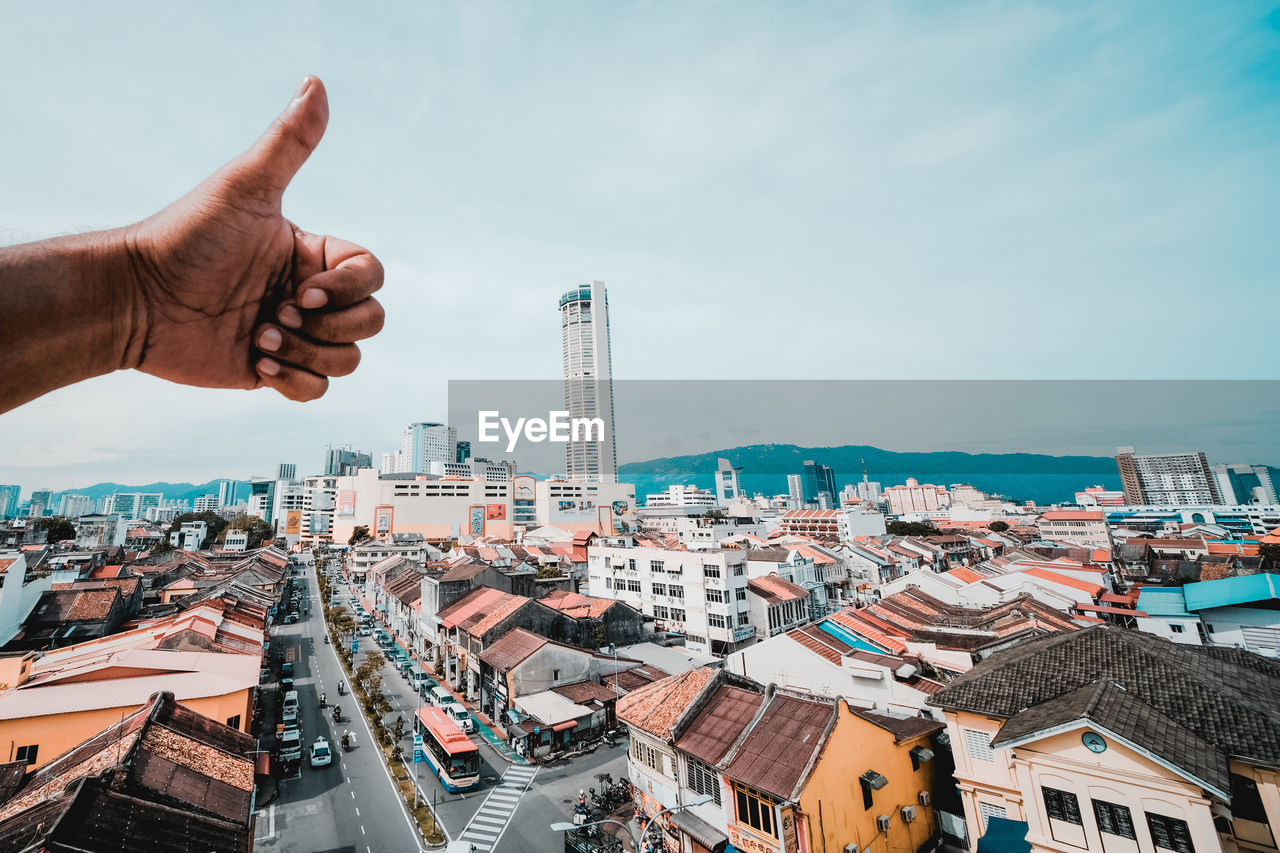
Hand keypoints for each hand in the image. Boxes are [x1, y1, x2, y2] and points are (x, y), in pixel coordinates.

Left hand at [118, 76, 383, 400]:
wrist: (136, 301)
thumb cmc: (185, 238)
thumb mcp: (244, 188)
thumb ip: (288, 143)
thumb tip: (316, 84)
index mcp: (312, 254)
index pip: (371, 275)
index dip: (350, 289)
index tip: (304, 287)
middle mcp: (309, 295)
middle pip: (370, 320)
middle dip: (331, 326)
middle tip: (279, 311)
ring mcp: (294, 335)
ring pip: (349, 359)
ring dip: (307, 354)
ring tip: (259, 338)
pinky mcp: (274, 373)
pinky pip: (318, 392)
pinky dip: (293, 382)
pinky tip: (254, 362)